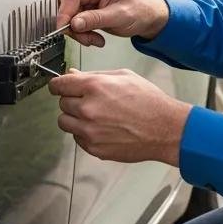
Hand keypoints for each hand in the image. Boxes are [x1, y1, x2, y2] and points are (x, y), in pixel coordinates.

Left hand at [50, 67, 192, 164]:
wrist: (164, 128)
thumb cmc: (149, 101)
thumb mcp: (123, 76)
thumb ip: (94, 75)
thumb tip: (73, 75)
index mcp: (94, 87)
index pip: (59, 84)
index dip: (58, 84)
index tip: (59, 86)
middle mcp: (88, 109)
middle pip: (62, 103)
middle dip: (72, 100)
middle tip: (89, 100)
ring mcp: (89, 131)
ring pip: (65, 122)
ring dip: (75, 117)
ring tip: (95, 115)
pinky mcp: (94, 148)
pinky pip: (77, 138)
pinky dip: (84, 133)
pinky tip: (103, 127)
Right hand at [57, 0, 169, 46]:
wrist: (148, 16)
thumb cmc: (140, 10)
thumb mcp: (119, 16)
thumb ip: (95, 19)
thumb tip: (74, 23)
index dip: (65, 14)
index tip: (64, 29)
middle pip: (68, 6)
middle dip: (75, 26)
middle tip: (87, 39)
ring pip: (70, 17)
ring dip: (80, 32)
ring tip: (96, 40)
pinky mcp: (87, 8)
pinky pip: (76, 22)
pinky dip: (83, 33)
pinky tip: (96, 38)